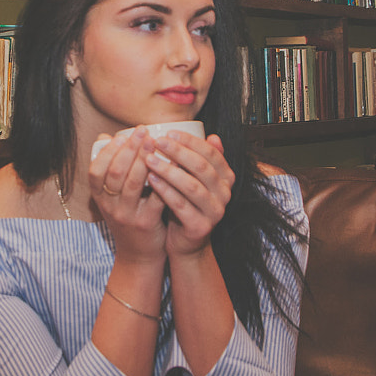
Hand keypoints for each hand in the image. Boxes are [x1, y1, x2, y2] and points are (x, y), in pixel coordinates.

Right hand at [88, 127, 167, 262]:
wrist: (139, 254)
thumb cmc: (128, 215)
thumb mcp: (112, 196)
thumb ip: (111, 168)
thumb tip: (107, 136)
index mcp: (99, 197)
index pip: (96, 171)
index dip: (108, 151)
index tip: (122, 135)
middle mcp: (109, 206)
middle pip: (115, 174)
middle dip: (129, 149)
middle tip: (143, 132)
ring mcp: (127, 215)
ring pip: (134, 184)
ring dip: (145, 160)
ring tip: (156, 143)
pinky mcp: (146, 223)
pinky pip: (155, 197)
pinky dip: (163, 180)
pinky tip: (172, 165)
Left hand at [143, 131, 234, 258]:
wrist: (185, 242)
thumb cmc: (186, 203)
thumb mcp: (195, 179)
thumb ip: (201, 160)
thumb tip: (212, 135)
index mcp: (226, 178)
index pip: (211, 153)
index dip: (190, 141)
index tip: (167, 133)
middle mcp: (225, 194)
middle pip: (202, 167)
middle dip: (178, 152)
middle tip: (157, 142)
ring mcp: (215, 212)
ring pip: (191, 186)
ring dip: (169, 170)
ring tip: (149, 160)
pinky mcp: (201, 227)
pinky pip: (181, 205)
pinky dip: (165, 191)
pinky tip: (151, 180)